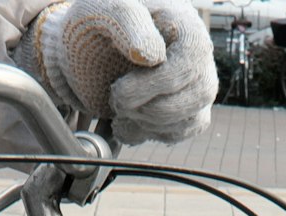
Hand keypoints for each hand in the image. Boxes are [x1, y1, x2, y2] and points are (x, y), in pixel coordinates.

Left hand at [0, 0, 215, 143]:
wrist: (87, 47)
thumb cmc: (97, 23)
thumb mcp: (103, 10)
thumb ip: (128, 21)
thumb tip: (153, 54)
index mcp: (183, 23)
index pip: (192, 59)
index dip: (157, 82)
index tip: (119, 87)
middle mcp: (197, 53)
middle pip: (198, 93)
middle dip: (149, 107)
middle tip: (116, 97)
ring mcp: (194, 82)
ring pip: (192, 118)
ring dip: (148, 122)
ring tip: (120, 107)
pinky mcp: (184, 108)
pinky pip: (181, 132)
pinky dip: (149, 133)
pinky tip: (126, 120)